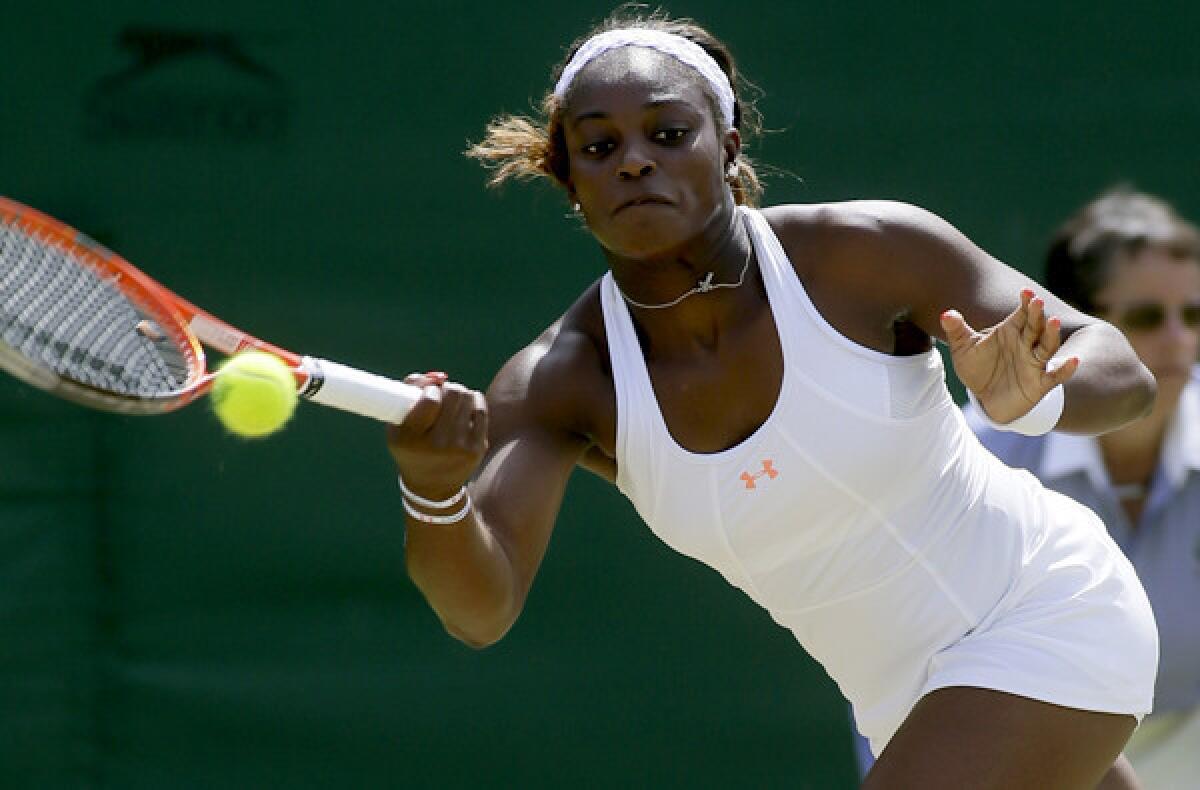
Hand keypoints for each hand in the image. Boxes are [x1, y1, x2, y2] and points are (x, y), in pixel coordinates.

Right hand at [386, 371, 488, 500]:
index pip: (430, 400)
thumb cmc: (411, 448)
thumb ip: (407, 394)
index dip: (431, 389)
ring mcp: (460, 447)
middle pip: (453, 394)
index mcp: (411, 439)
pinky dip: (474, 402)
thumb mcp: (396, 427)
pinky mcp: (478, 448)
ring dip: (461, 393)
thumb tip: (435, 376)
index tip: (429, 393)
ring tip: (453, 400)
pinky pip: (481, 410)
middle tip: (443, 393)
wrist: (432, 486)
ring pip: (468, 398)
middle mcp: (437, 445)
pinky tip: (466, 406)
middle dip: (447, 387)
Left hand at [941, 290, 1079, 423]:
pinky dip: (1065, 369)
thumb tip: (945, 314)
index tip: (1026, 292)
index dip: (1025, 303)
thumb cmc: (977, 368)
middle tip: (1037, 302)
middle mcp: (1026, 344)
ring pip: (1047, 346)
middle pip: (1035, 326)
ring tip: (1054, 321)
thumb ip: (956, 331)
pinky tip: (1073, 360)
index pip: (1021, 314)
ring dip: (1051, 335)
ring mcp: (1034, 363)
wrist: (985, 398)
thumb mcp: (963, 349)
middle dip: (1037, 314)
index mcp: (1010, 331)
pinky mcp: (1039, 383)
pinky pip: (1055, 376)